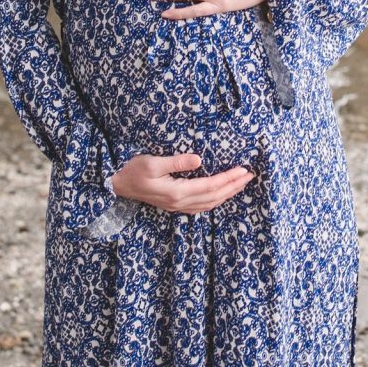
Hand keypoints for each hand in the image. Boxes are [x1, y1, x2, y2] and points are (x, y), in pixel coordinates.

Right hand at [111, 151, 255, 212]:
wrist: (118, 186)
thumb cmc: (132, 171)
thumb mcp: (152, 162)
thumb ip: (176, 162)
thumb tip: (199, 159)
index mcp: (176, 192)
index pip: (210, 186)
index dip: (228, 178)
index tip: (243, 170)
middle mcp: (180, 203)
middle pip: (214, 197)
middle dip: (234, 186)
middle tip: (250, 176)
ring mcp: (178, 207)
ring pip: (210, 204)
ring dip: (227, 194)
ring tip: (241, 184)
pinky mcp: (175, 206)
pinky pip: (202, 206)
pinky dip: (216, 200)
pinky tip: (222, 195)